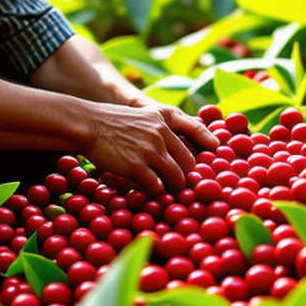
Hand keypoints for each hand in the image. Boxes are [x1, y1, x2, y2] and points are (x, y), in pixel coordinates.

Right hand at [80, 101, 215, 196]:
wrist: (89, 124)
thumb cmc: (116, 122)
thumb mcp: (145, 114)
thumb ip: (165, 125)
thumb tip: (186, 144)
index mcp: (165, 117)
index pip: (196, 129)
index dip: (209, 142)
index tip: (216, 151)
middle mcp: (161, 132)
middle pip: (189, 161)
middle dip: (188, 175)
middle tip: (185, 184)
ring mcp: (150, 150)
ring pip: (177, 177)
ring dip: (175, 187)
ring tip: (170, 191)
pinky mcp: (137, 167)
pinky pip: (157, 187)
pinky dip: (157, 192)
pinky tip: (151, 190)